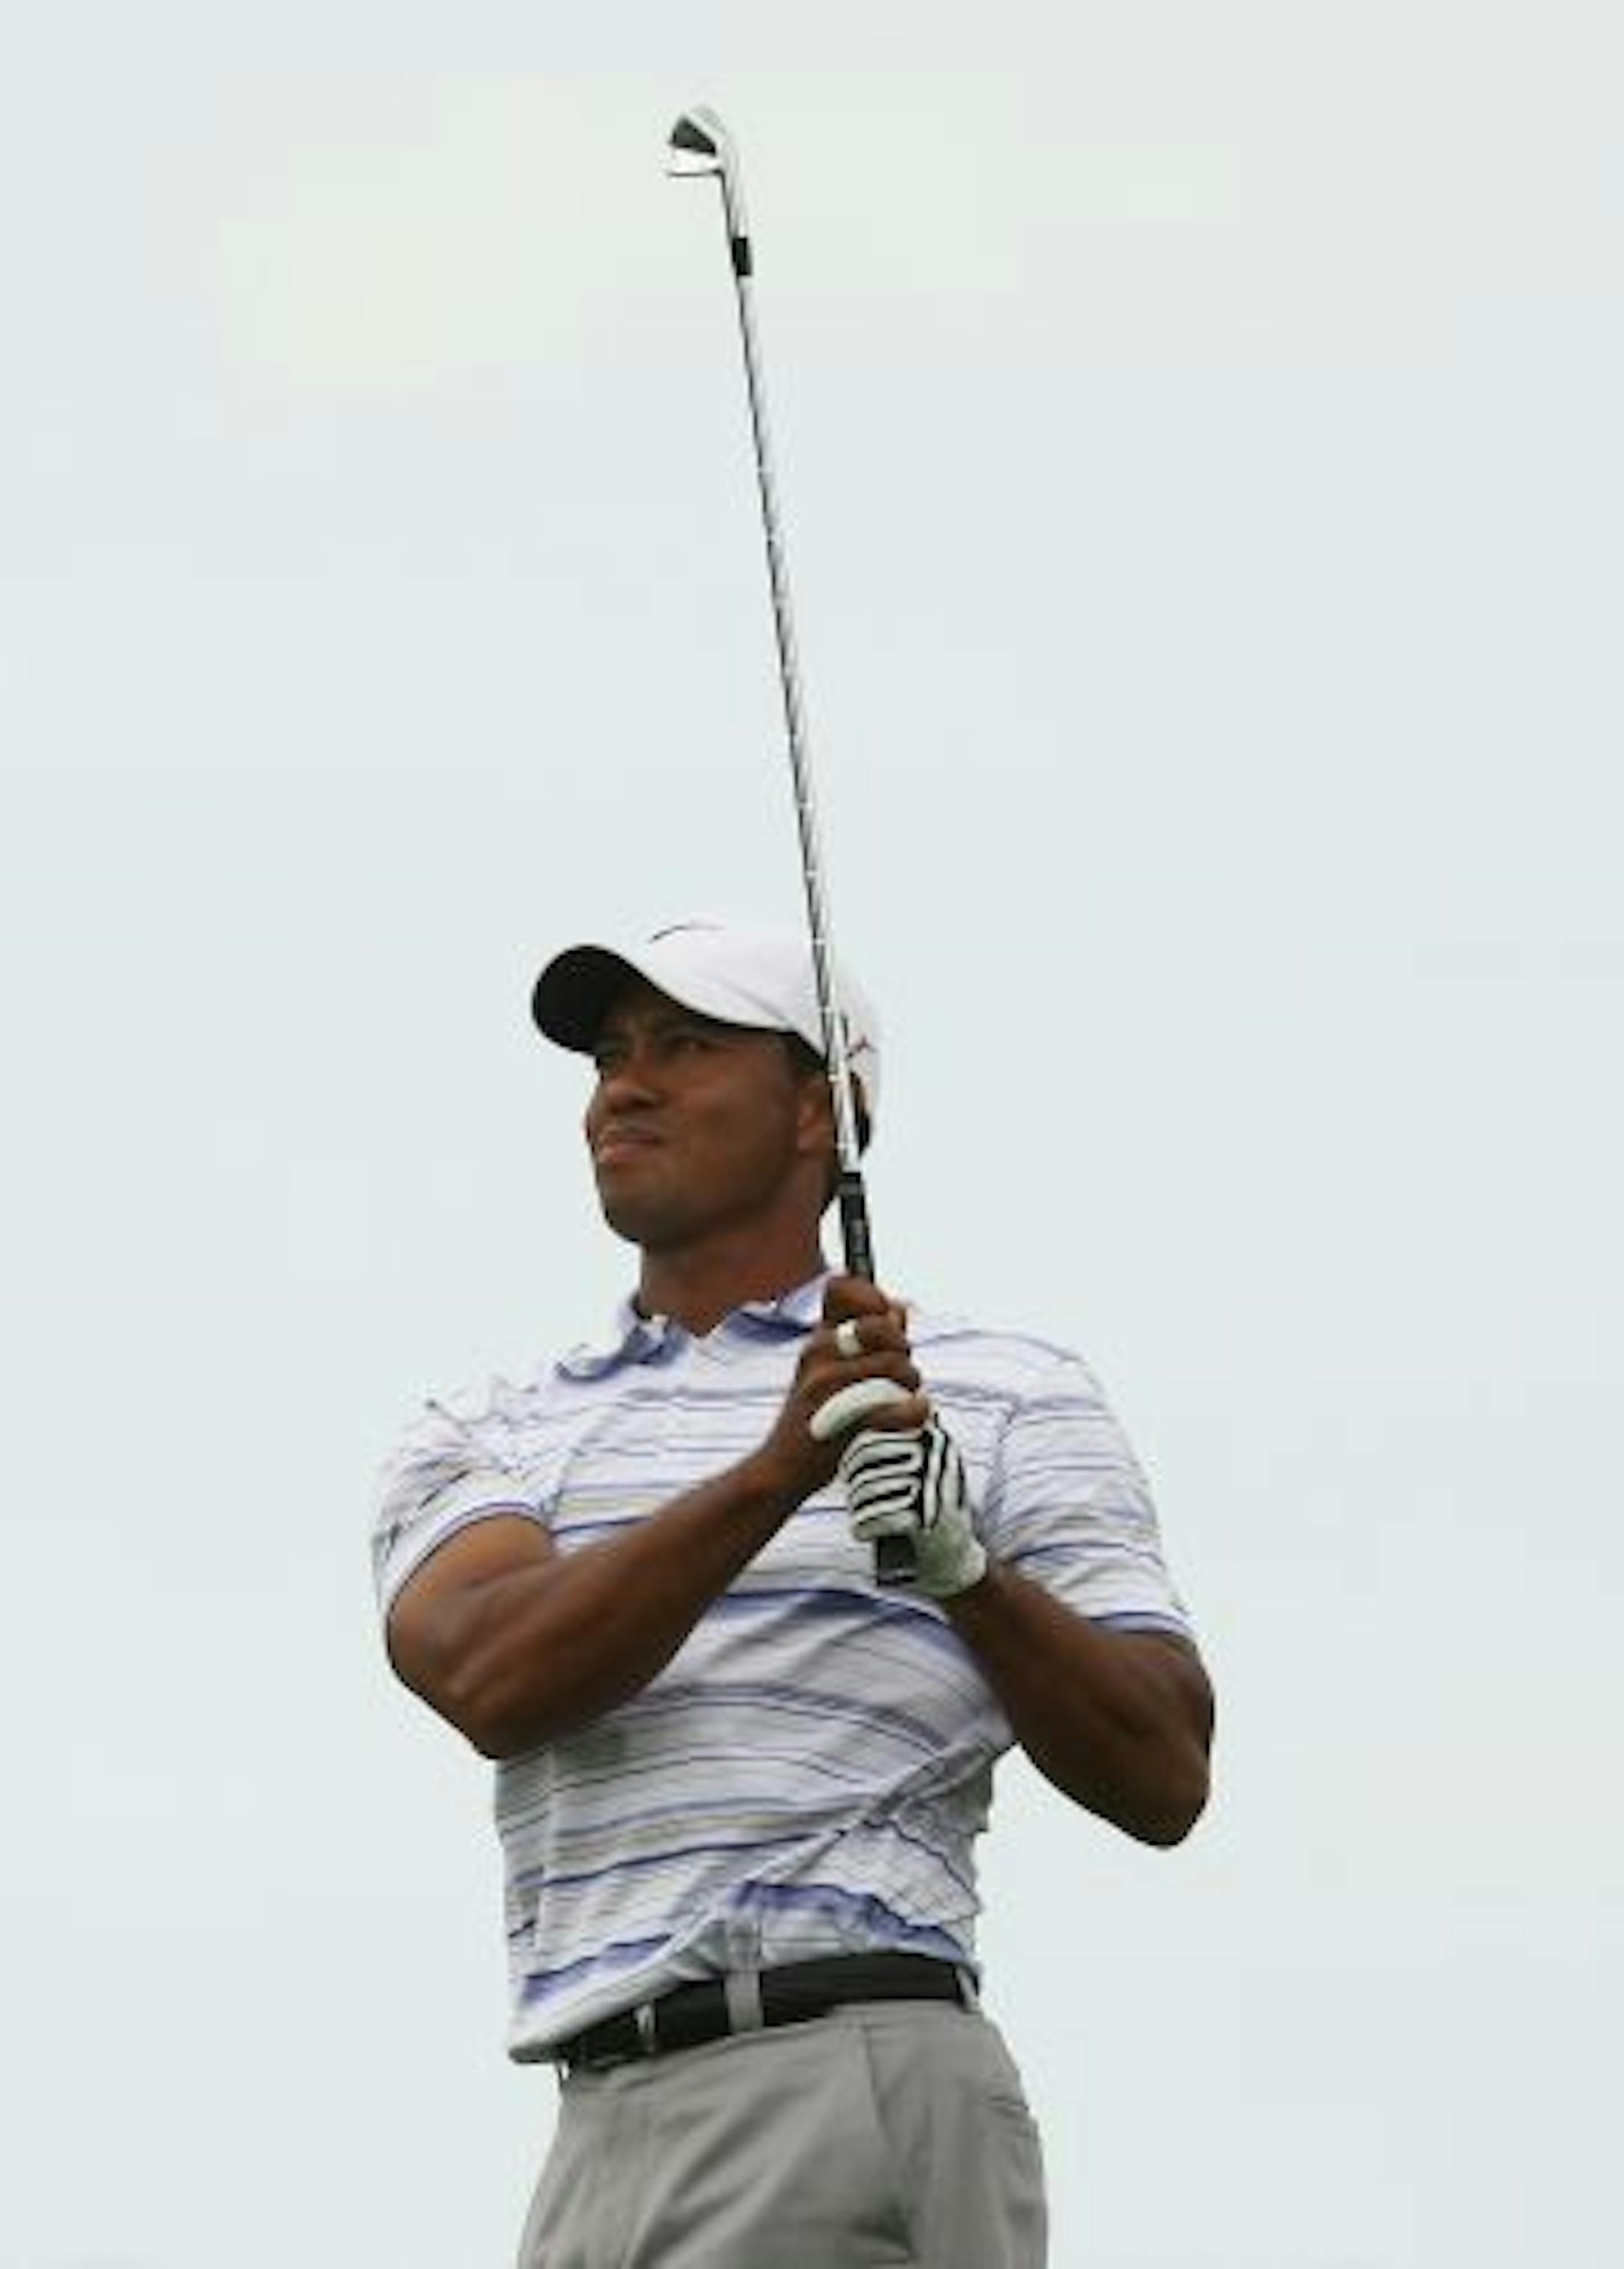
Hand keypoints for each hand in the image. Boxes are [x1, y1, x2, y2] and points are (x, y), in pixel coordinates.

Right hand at [751, 1277, 929, 1504]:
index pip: (841, 1287)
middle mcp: (818, 1353)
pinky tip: (914, 1414)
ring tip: (903, 1400)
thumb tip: (900, 1306)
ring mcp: (827, 1385)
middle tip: (901, 1373)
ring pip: (897, 1366)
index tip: (886, 1319)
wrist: (782, 1468)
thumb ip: (866, 1337)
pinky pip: (900, 1405)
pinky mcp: (843, 1419)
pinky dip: (914, 1412)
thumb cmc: (815, 1417)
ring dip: (910, 1385)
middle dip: (903, 1348)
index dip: (873, 1296)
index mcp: (817, 1338)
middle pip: (883, 1326)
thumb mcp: (829, 1369)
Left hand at [839, 1418, 988, 1599]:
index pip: (877, 1433)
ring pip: (868, 1488)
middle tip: (851, 1495)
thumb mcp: (928, 1467)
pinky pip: (876, 1517)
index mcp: (935, 1439)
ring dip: (856, 1506)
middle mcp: (936, 1457)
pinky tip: (860, 1532)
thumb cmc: (931, 1510)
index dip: (854, 1453)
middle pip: (868, 1459)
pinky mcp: (926, 1520)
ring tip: (857, 1517)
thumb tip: (860, 1416)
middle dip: (853, 1479)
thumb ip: (905, 1442)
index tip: (846, 1469)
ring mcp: (933, 1487)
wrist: (955, 1560)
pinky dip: (862, 1527)